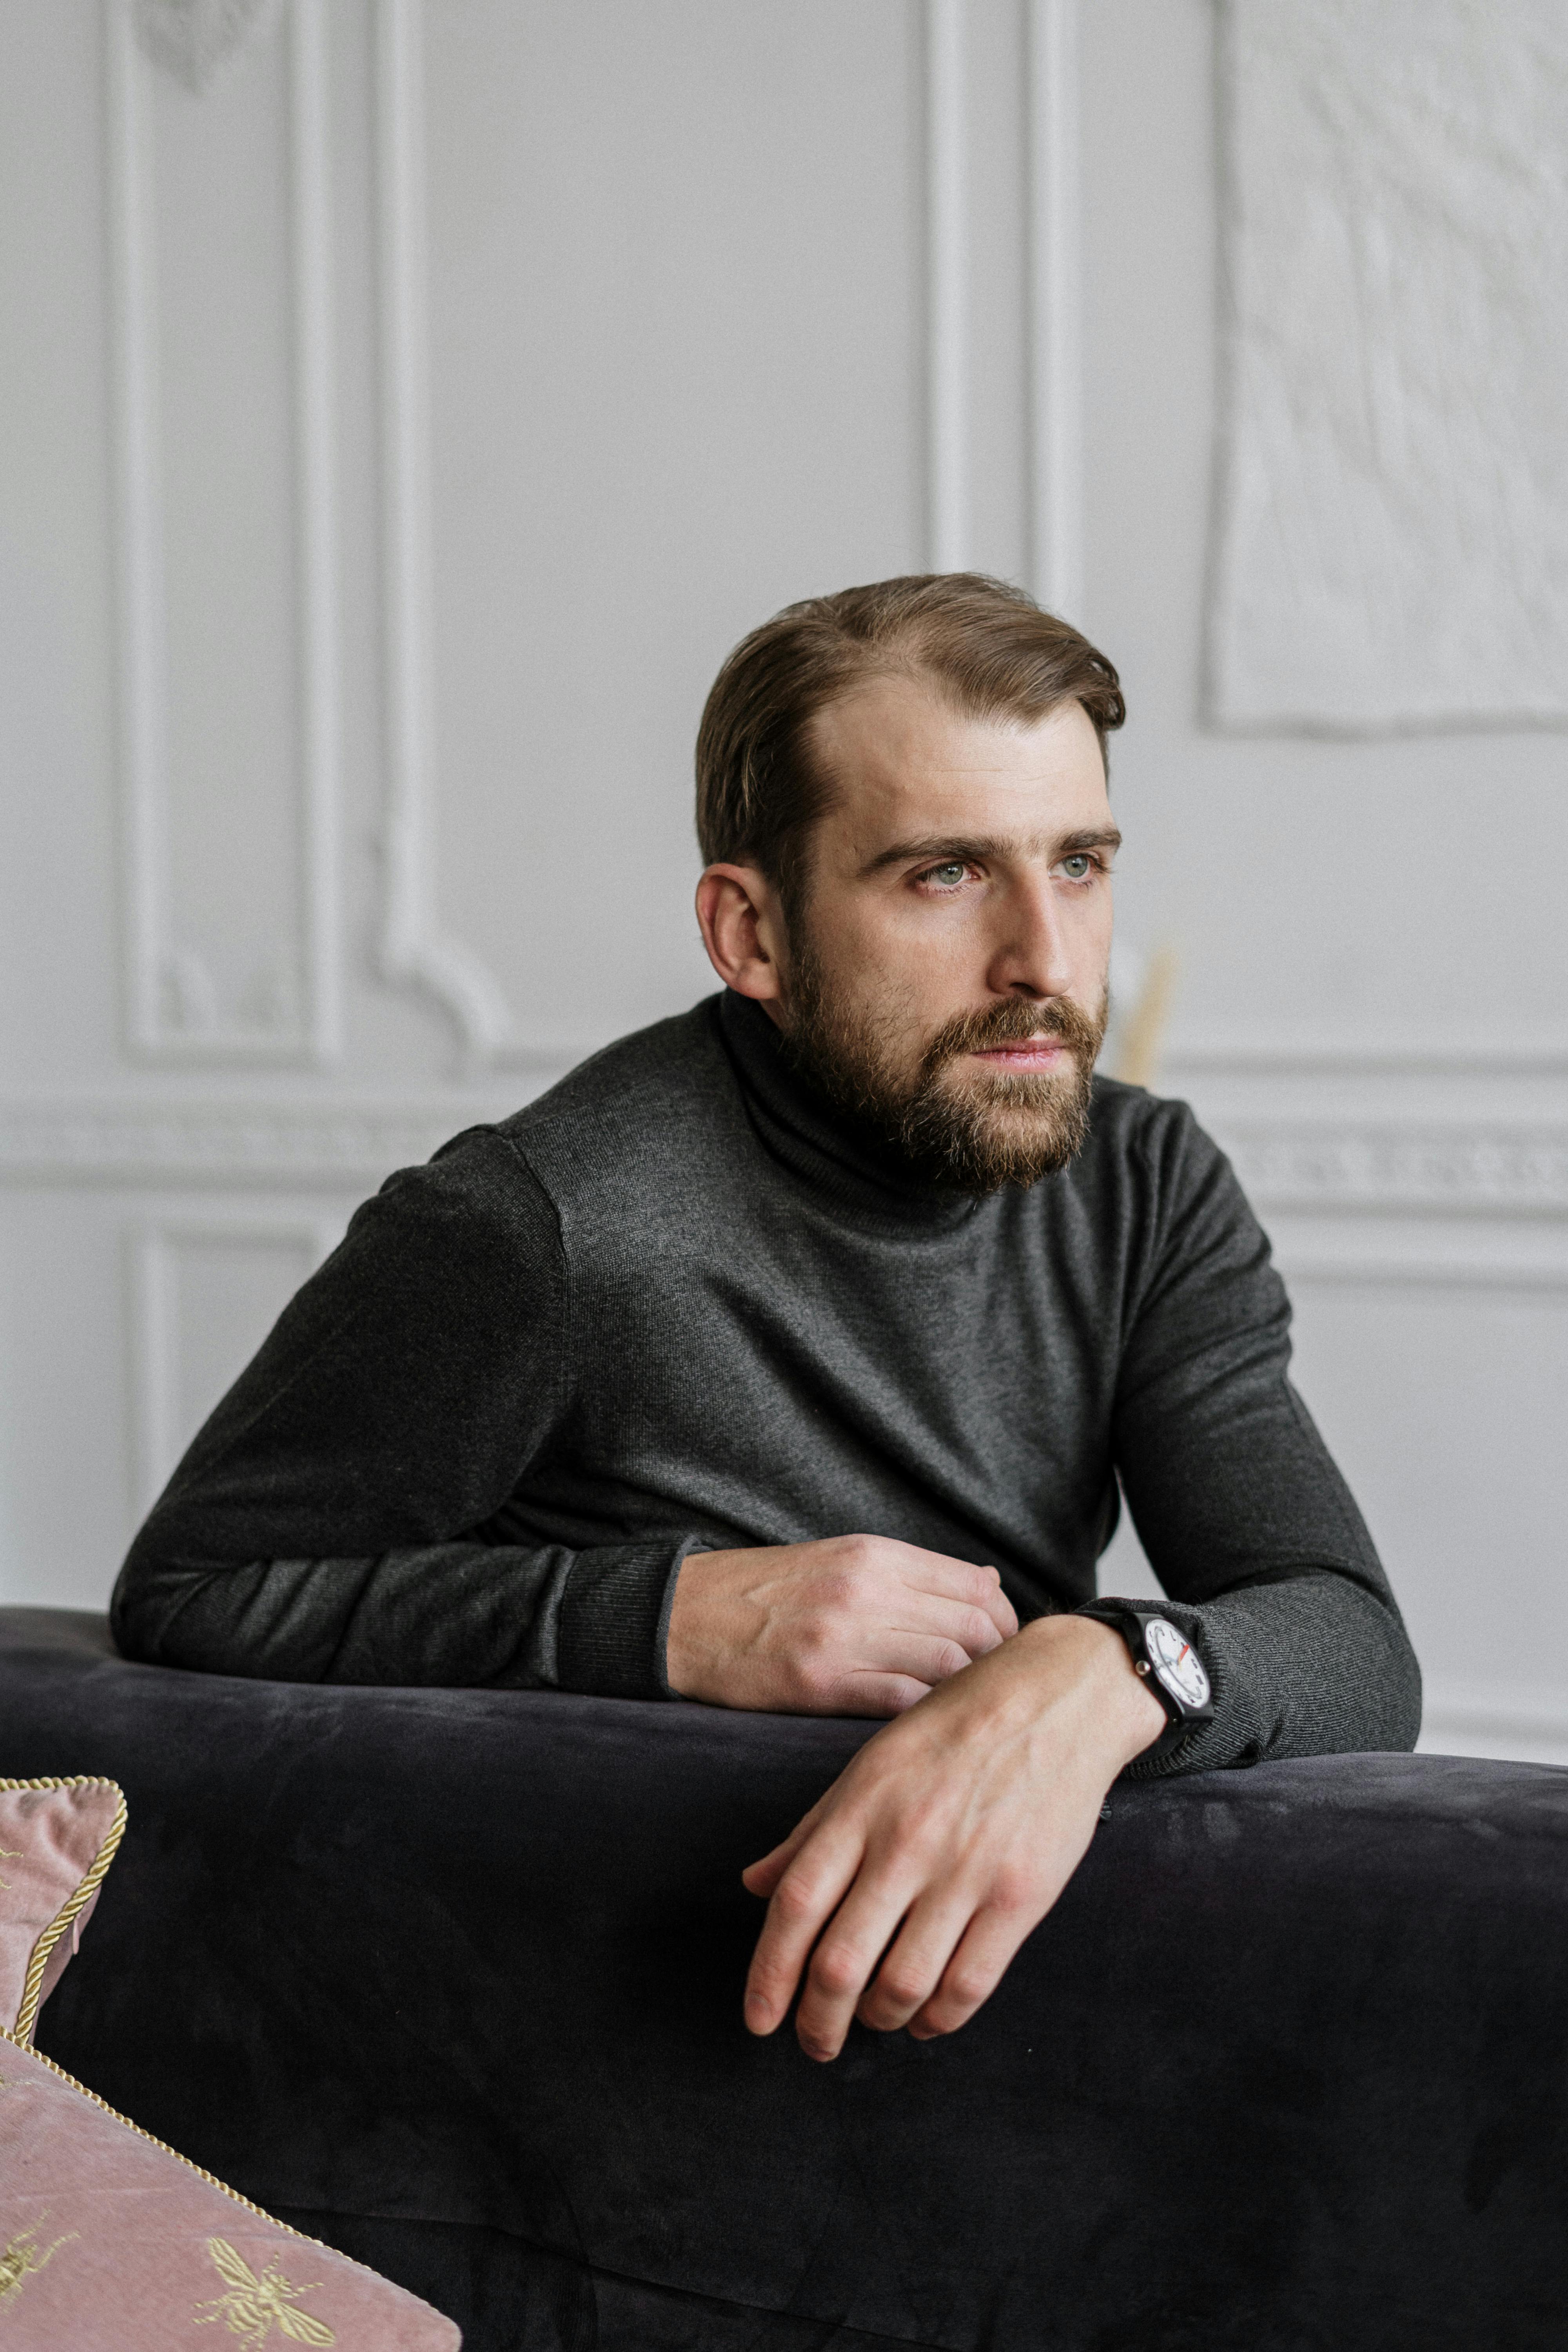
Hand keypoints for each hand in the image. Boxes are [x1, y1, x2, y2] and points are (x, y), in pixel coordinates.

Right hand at [665, 1535, 1017, 1714]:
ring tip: (966, 1713)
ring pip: (945, 1664)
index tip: (1008, 1649)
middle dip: (998, 1664)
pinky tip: (926, 1727)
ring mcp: (841, 1635)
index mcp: (872, 1554)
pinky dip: (925, 1714)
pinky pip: (900, 1701)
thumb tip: (987, 1583)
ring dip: (966, 1694)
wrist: (682, 1615)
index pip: (976, 1585)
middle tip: (996, 1691)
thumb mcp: (840, 1559)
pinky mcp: (816, 1682)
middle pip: (971, 1627)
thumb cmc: (765, 1592)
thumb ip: (911, 1573)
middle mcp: (864, 1588)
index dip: (1007, 1622)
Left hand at [740, 1614, 1166, 2058]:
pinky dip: (938, 2019)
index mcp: (862, 1808)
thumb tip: (755, 1884)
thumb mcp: (871, 1763)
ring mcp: (966, 1873)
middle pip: (840, 1962)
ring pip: (902, 1984)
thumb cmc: (955, 1726)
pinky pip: (968, 1984)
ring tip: (871, 2022)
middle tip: (813, 2043)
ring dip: (877, 2021)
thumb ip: (812, 1830)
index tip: (759, 2019)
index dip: (768, 1975)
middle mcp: (907, 1845)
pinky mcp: (1021, 1896)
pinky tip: (925, 2020)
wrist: (1057, 1699)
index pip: (794, 1907)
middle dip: (817, 2021)